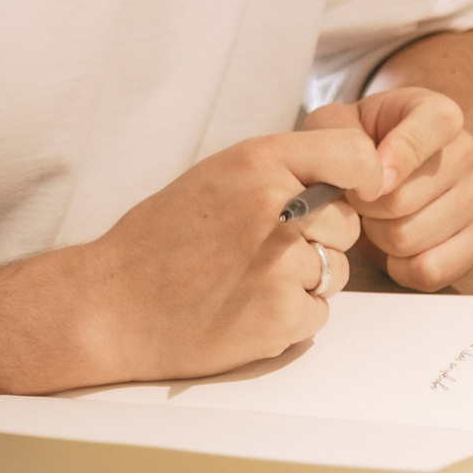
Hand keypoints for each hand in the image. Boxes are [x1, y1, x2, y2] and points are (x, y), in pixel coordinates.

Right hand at [71, 128, 378, 385]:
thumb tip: (350, 175)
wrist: (111, 304)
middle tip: (261, 250)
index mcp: (259, 162)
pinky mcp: (282, 316)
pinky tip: (245, 308)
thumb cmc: (160, 239)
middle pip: (347, 224)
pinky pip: (318, 314)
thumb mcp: (218, 175)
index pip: (354, 156)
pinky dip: (290, 317)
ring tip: (246, 280)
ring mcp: (281, 266)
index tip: (354, 192)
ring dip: (304, 281)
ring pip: (336, 271)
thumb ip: (280, 170)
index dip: (362, 177)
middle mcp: (275, 208)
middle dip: (319, 239)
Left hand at [308, 88, 472, 289]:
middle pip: (405, 198)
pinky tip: (394, 248)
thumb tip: (371, 178)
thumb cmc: (359, 144)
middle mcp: (465, 151)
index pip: (436, 124)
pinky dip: (400, 267)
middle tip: (362, 198)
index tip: (371, 177)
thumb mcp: (335, 123)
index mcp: (437, 114)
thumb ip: (341, 135)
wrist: (384, 171)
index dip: (400, 153)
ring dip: (380, 237)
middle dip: (367, 206)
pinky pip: (431, 270)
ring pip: (411, 238)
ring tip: (377, 218)